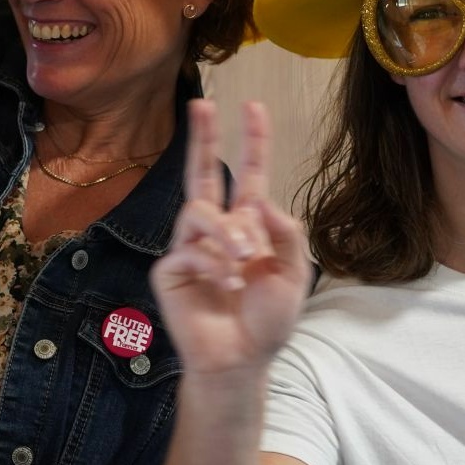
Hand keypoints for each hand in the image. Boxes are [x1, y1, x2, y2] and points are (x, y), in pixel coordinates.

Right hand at [151, 100, 309, 377]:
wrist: (242, 359)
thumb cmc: (267, 319)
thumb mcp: (294, 274)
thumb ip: (285, 233)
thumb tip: (256, 201)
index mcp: (247, 226)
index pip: (250, 175)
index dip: (252, 142)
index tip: (252, 106)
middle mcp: (215, 229)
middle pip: (203, 174)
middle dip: (202, 138)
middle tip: (200, 104)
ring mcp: (189, 248)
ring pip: (198, 213)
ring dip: (226, 233)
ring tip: (244, 260)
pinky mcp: (169, 271)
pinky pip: (187, 252)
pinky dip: (213, 266)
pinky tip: (228, 286)